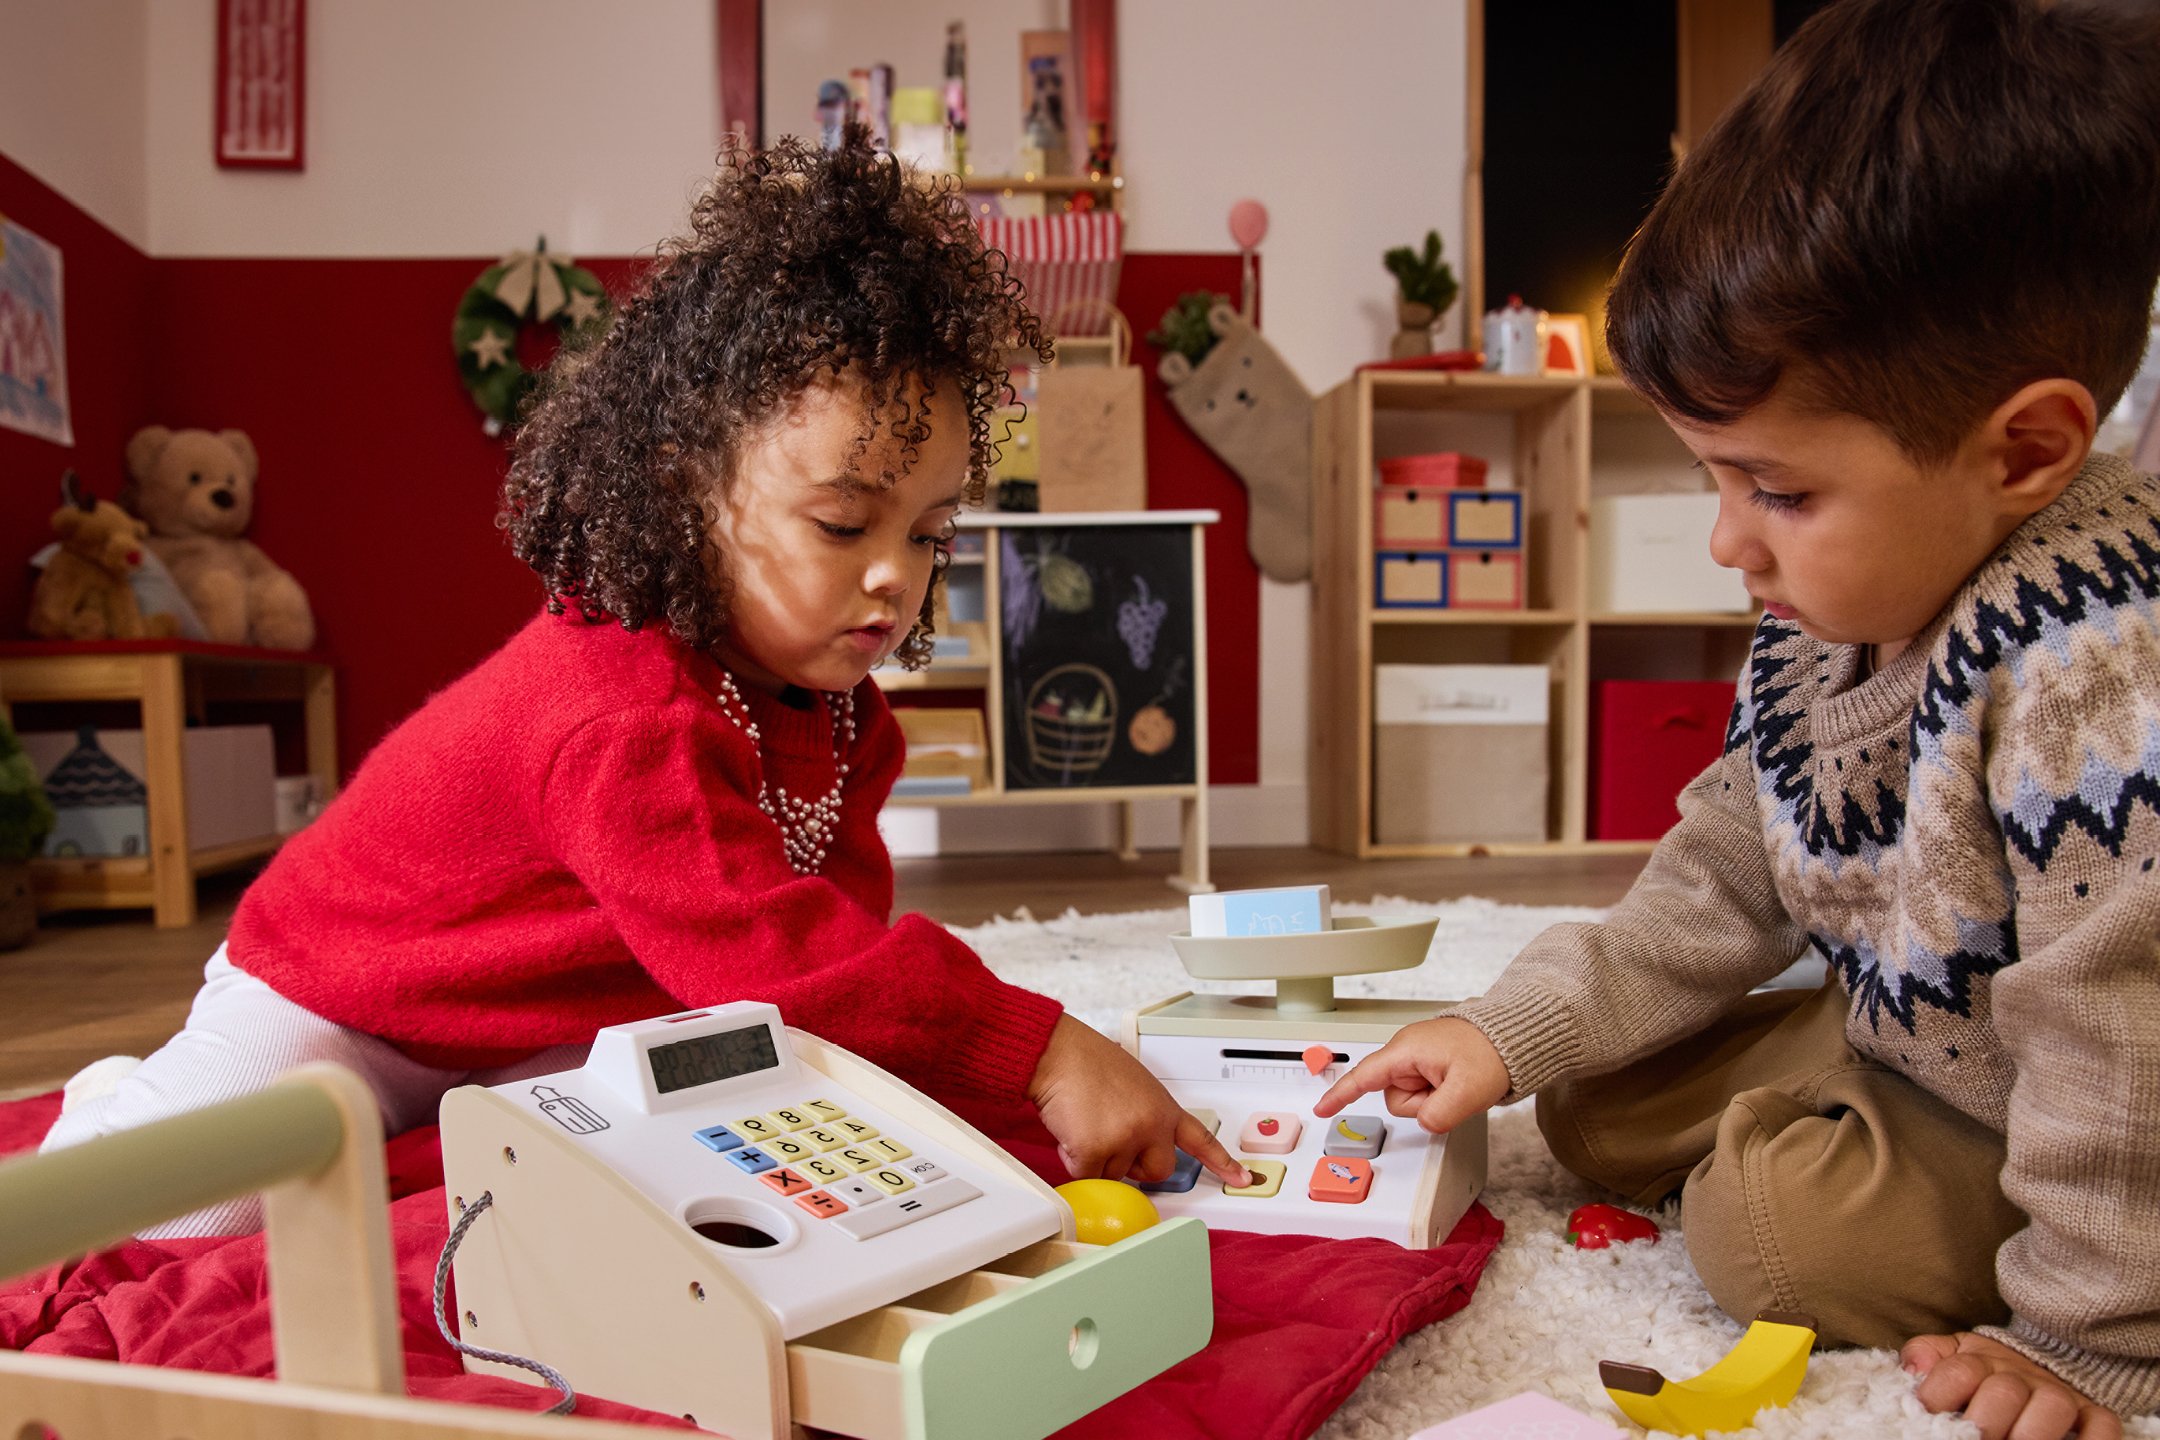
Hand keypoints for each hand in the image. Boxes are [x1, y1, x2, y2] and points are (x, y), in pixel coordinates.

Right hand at [1026, 1014, 1248, 1187]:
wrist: (1059, 1052)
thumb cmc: (1088, 1062)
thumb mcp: (1135, 1085)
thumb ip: (1146, 1115)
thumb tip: (1139, 1144)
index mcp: (1164, 1107)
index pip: (1201, 1139)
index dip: (1222, 1162)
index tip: (1242, 1177)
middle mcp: (1151, 1124)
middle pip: (1157, 1172)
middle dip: (1134, 1167)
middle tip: (1112, 1141)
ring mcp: (1125, 1138)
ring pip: (1115, 1176)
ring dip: (1097, 1158)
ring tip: (1086, 1121)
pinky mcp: (1096, 1151)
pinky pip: (1086, 1175)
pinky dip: (1074, 1159)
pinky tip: (1072, 1129)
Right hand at [1312, 1016, 1509, 1133]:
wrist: (1514, 1036)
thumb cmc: (1492, 1052)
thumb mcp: (1467, 1092)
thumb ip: (1437, 1115)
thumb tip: (1425, 1122)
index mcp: (1406, 1050)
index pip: (1363, 1076)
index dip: (1341, 1094)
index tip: (1322, 1108)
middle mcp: (1407, 1049)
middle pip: (1394, 1095)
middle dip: (1421, 1104)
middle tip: (1451, 1093)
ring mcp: (1418, 1056)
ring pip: (1410, 1096)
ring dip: (1433, 1100)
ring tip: (1457, 1085)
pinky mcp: (1429, 1062)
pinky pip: (1424, 1090)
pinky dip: (1439, 1094)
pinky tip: (1456, 1084)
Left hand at [1902, 1332, 2120, 1439]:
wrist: (2037, 1362)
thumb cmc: (1984, 1371)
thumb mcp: (1950, 1356)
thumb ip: (1926, 1357)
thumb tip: (1913, 1370)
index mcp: (1980, 1360)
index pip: (1960, 1371)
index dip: (1939, 1395)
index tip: (1925, 1416)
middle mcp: (2022, 1375)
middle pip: (2004, 1391)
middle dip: (1985, 1423)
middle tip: (1974, 1439)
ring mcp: (2059, 1394)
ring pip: (2053, 1406)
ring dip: (2031, 1434)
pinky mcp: (2093, 1413)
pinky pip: (2102, 1426)